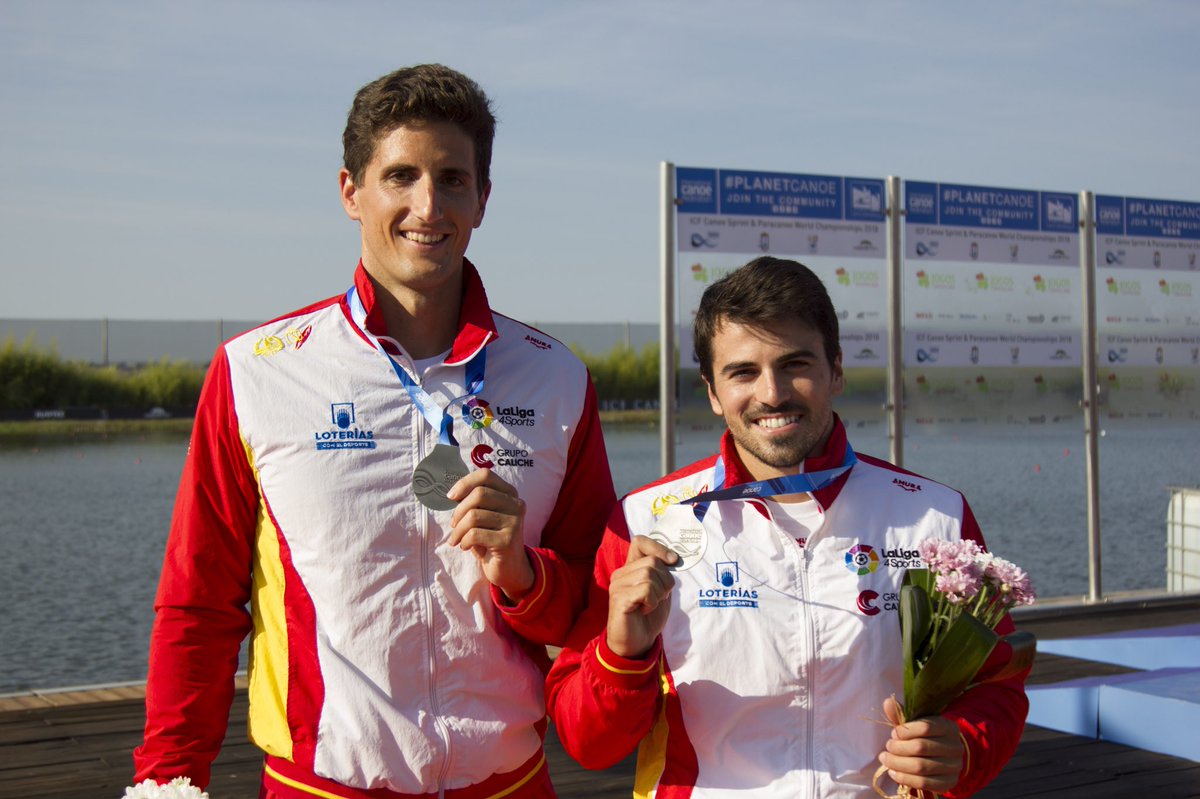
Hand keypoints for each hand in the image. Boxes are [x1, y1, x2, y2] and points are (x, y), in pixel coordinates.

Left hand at [447, 469, 533, 601]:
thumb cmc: (490, 539)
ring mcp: (514, 522)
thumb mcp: (484, 516)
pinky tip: (466, 546)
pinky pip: (475, 534)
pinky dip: (464, 541)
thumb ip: (473, 501)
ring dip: (458, 530)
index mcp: (510, 494)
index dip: (464, 483)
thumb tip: (452, 493)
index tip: (451, 497)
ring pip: (474, 516)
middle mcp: (516, 504)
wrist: (509, 568)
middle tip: (453, 525)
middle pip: (478, 495)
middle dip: (459, 511)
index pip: (485, 475)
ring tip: (457, 538)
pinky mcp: (508, 540)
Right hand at [606, 536, 678, 658]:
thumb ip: (662, 574)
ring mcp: (618, 586)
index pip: (640, 542)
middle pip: (652, 562)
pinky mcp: (619, 599)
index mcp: (630, 569)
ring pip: (649, 574)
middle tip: (659, 598)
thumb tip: (673, 558)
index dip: (658, 547)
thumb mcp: (660, 591)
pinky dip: (652, 602)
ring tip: (650, 605)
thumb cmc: (648, 618)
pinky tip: (644, 610)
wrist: (636, 643)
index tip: (673, 560)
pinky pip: (646, 590)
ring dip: (659, 593)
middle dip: (665, 580)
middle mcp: (621, 574)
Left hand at [877, 696, 965, 794]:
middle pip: (920, 747)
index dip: (904, 731)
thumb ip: (901, 714)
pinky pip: (923, 783)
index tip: (893, 734)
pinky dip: (904, 778)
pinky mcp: (949, 783)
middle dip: (898, 748)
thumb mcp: (916, 723)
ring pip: (920, 767)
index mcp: (949, 727)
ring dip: (897, 763)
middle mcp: (955, 747)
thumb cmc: (925, 737)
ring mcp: (954, 767)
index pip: (925, 727)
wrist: (944, 758)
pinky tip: (893, 773)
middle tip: (887, 747)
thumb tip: (888, 702)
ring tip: (885, 759)